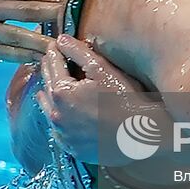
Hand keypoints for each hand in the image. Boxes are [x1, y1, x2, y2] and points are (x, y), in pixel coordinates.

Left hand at [37, 35, 163, 164]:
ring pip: (48, 111)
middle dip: (50, 71)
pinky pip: (59, 131)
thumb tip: (61, 39)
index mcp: (62, 93)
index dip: (54, 52)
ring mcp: (64, 135)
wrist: (142, 135)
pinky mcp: (73, 149)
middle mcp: (57, 116)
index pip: (53, 65)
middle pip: (47, 87)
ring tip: (52, 86)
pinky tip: (64, 114)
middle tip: (52, 60)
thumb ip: (79, 52)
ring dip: (50, 96)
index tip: (55, 45)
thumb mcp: (103, 70)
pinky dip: (58, 118)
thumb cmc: (126, 99)